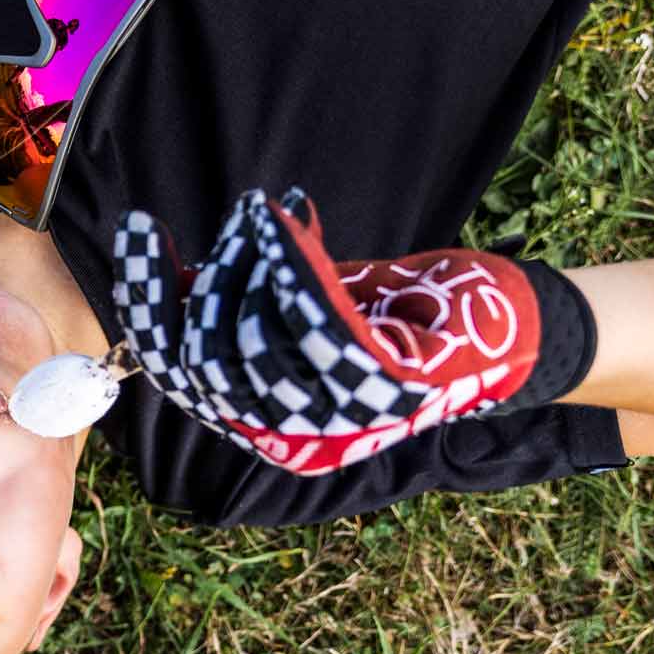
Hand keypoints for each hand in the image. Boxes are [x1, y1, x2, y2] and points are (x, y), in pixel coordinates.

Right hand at [111, 188, 595, 475]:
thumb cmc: (411, 318)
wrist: (514, 333)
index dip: (149, 305)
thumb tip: (173, 276)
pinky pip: (311, 320)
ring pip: (251, 339)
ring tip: (267, 225)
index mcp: (271, 428)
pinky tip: (282, 217)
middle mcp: (298, 436)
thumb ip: (248, 305)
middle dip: (206, 284)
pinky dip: (286, 261)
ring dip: (249, 266)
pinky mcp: (382, 384)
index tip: (139, 234)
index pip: (180, 374)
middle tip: (237, 232)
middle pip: (205, 361)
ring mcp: (341, 416)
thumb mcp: (315, 312)